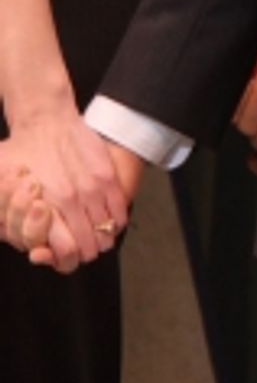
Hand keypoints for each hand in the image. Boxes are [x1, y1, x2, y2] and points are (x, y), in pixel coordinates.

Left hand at [0, 101, 129, 271]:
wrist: (45, 122)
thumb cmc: (22, 156)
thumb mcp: (5, 191)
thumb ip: (16, 224)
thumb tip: (35, 253)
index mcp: (46, 211)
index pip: (67, 254)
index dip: (68, 260)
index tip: (68, 255)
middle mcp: (71, 203)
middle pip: (89, 246)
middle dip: (86, 251)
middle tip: (83, 247)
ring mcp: (92, 189)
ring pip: (107, 231)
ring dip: (103, 237)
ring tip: (98, 235)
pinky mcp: (107, 176)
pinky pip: (120, 210)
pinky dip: (117, 220)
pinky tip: (110, 219)